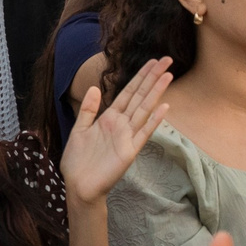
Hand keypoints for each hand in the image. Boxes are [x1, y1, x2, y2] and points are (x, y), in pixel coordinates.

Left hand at [62, 57, 169, 206]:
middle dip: (152, 77)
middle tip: (167, 60)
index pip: (128, 92)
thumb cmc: (77, 161)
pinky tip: (164, 108)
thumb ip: (88, 110)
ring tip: (168, 76)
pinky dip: (153, 121)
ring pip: (144, 109)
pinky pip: (143, 133)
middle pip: (140, 96)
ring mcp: (127, 137)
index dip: (140, 76)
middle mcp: (121, 124)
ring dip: (156, 92)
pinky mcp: (129, 151)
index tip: (152, 61)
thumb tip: (93, 87)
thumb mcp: (79, 130)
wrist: (78, 185)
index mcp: (109, 118)